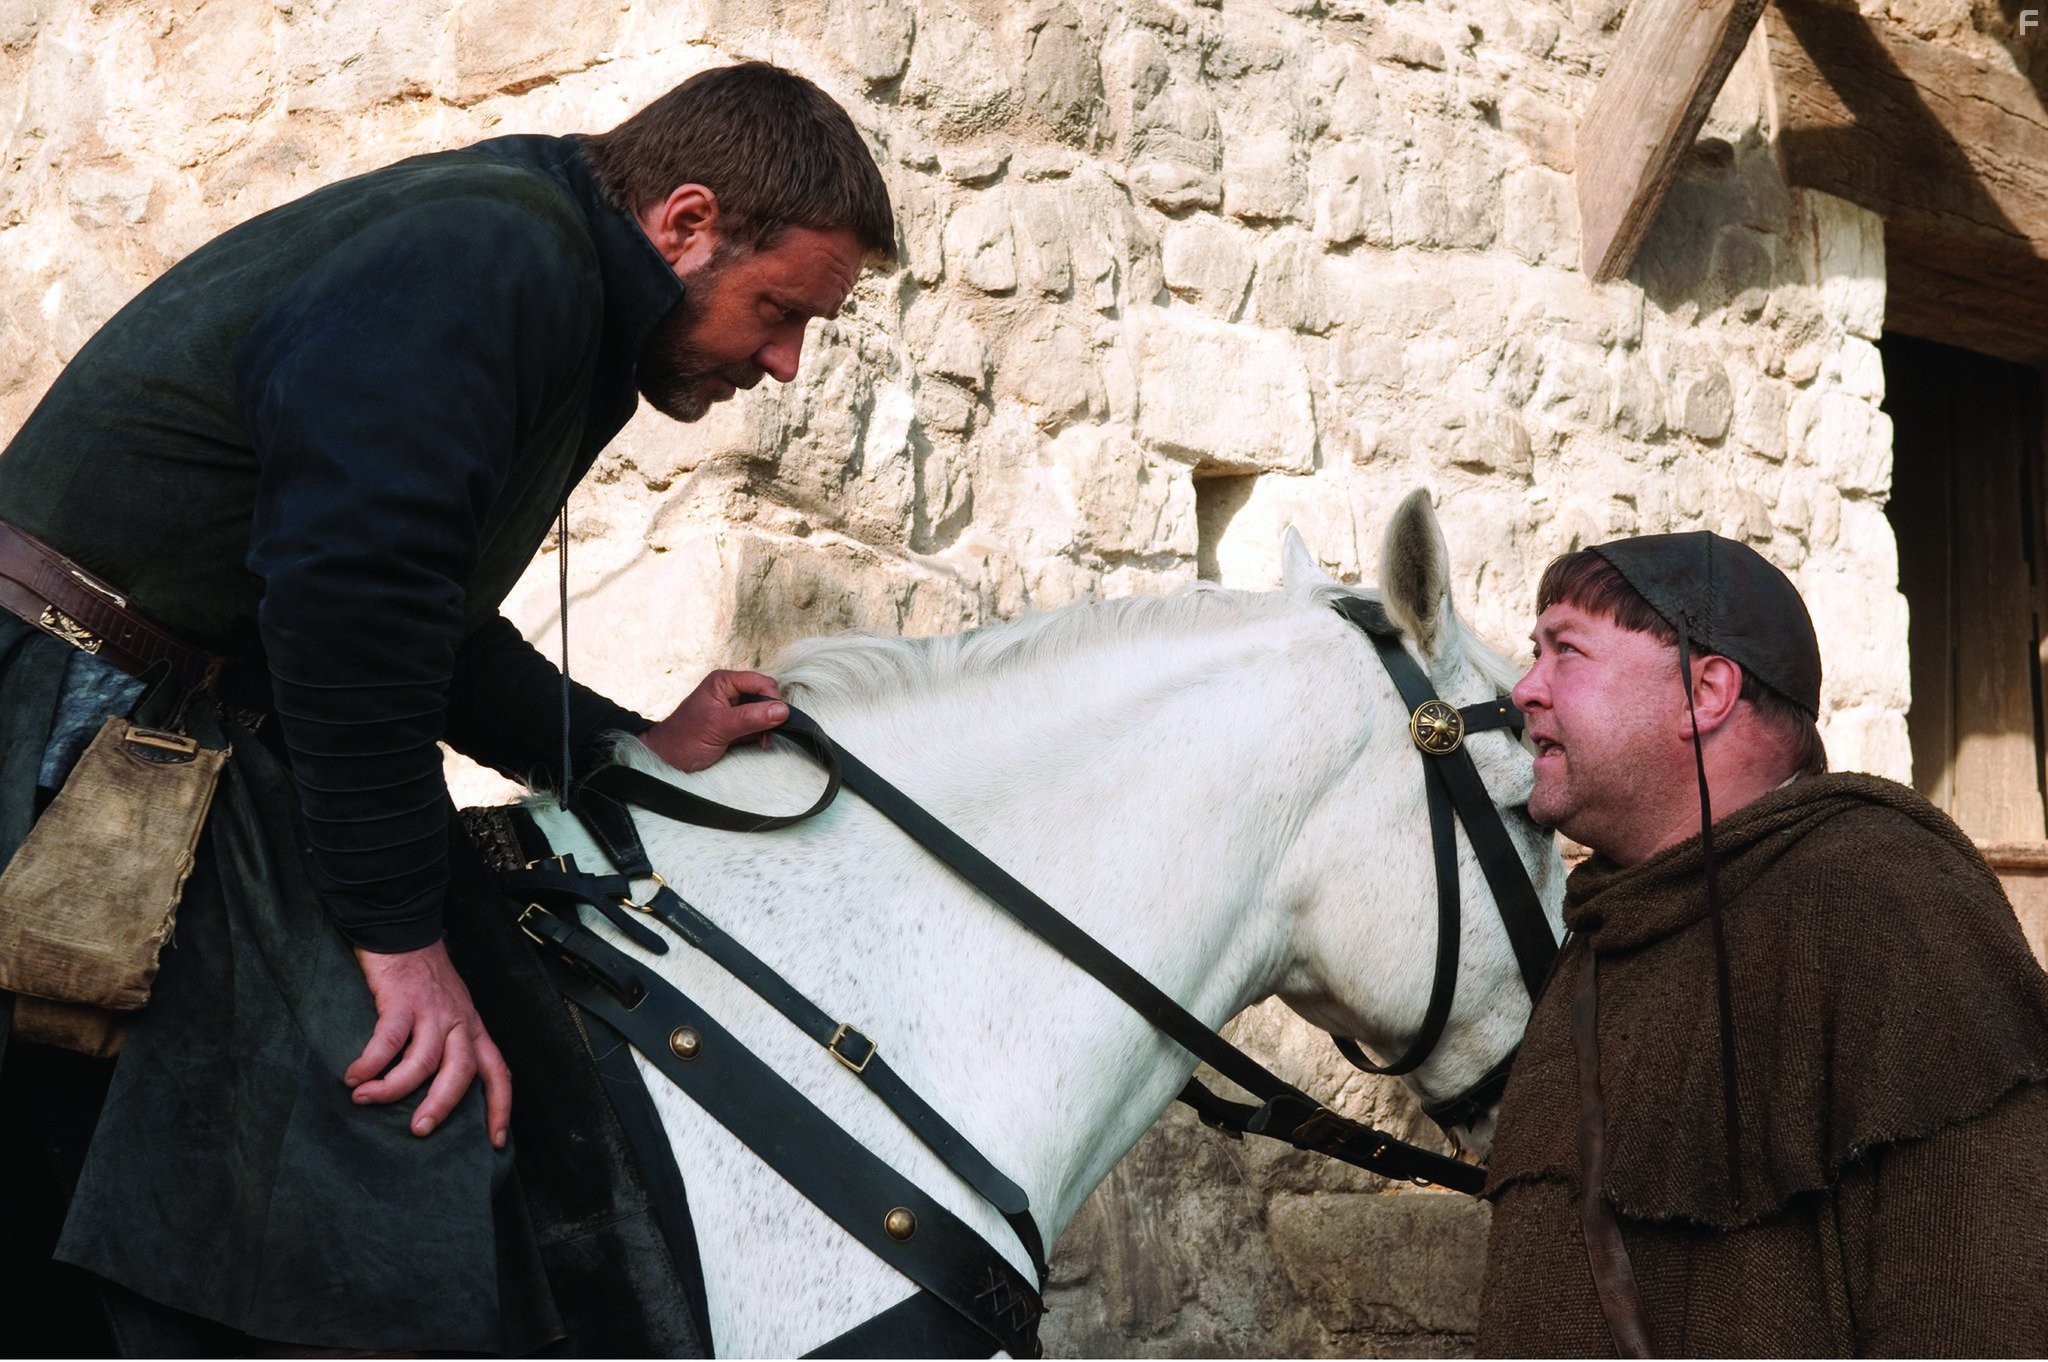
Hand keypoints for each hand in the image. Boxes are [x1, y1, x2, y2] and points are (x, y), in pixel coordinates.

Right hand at [346, 940, 511, 1148]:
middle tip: (420, 1129)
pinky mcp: (402, 1000)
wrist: (404, 932)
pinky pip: (388, 1039)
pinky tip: (354, 1076)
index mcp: (473, 1029)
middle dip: (442, 1105)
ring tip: (366, 1099)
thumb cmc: (423, 977)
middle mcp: (459, 1022)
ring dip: (394, 1088)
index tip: (495, 1141)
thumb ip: (446, 1045)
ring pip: (424, 1060)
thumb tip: (431, 1092)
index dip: (500, 1107)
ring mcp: (432, 1011)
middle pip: (463, 1071)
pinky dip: (371, 1063)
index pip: (498, 1072)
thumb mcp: (449, 1012)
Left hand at [641, 669, 788, 772]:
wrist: (667, 760)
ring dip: (767, 727)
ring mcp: (735, 709)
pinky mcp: (737, 726)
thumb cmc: (683, 739)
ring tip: (761, 741)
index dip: (771, 700)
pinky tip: (757, 744)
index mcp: (724, 682)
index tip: (775, 719)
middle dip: (770, 715)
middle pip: (766, 696)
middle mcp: (731, 692)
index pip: (761, 683)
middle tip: (767, 734)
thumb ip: (751, 717)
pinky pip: (759, 726)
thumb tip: (782, 710)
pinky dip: (762, 735)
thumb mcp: (719, 727)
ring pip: (765, 713)